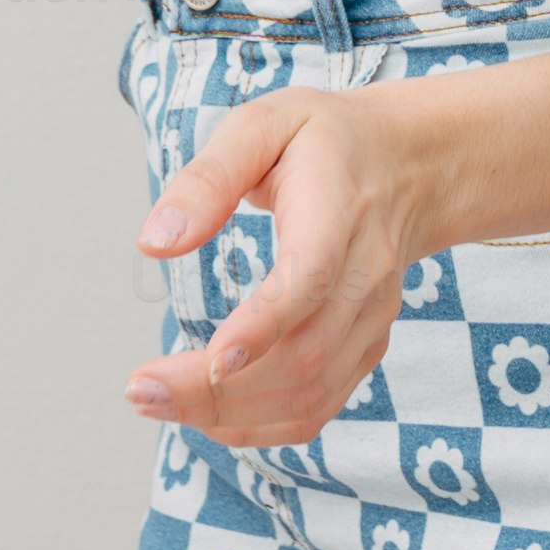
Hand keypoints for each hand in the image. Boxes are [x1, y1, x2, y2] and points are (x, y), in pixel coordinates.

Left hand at [128, 84, 444, 451]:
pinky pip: (317, 406)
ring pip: (309, 393)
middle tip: (139, 390)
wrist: (410, 163)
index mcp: (339, 211)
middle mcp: (368, 276)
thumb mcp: (262, 124)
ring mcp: (372, 320)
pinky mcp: (366, 348)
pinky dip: (259, 425)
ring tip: (156, 402)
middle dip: (216, 389)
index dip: (263, 327)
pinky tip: (205, 413)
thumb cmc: (323, 141)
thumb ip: (208, 178)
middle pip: (302, 355)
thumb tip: (153, 242)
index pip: (311, 280)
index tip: (209, 360)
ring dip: (229, 414)